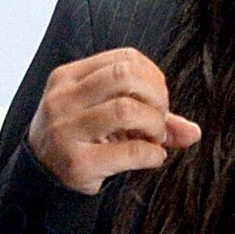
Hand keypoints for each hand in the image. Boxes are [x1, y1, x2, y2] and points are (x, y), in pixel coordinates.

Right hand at [27, 48, 201, 194]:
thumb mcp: (108, 115)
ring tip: (154, 137)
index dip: (153, 75)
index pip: (125, 58)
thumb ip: (153, 114)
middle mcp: (62, 100)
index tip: (157, 98)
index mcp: (68, 77)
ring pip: (126, 110)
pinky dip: (153, 154)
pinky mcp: (76, 162)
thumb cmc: (82, 136)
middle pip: (125, 76)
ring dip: (155, 125)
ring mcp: (65, 131)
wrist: (41, 175)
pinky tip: (151, 157)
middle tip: (158, 116)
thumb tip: (193, 132)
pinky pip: (130, 151)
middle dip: (156, 95)